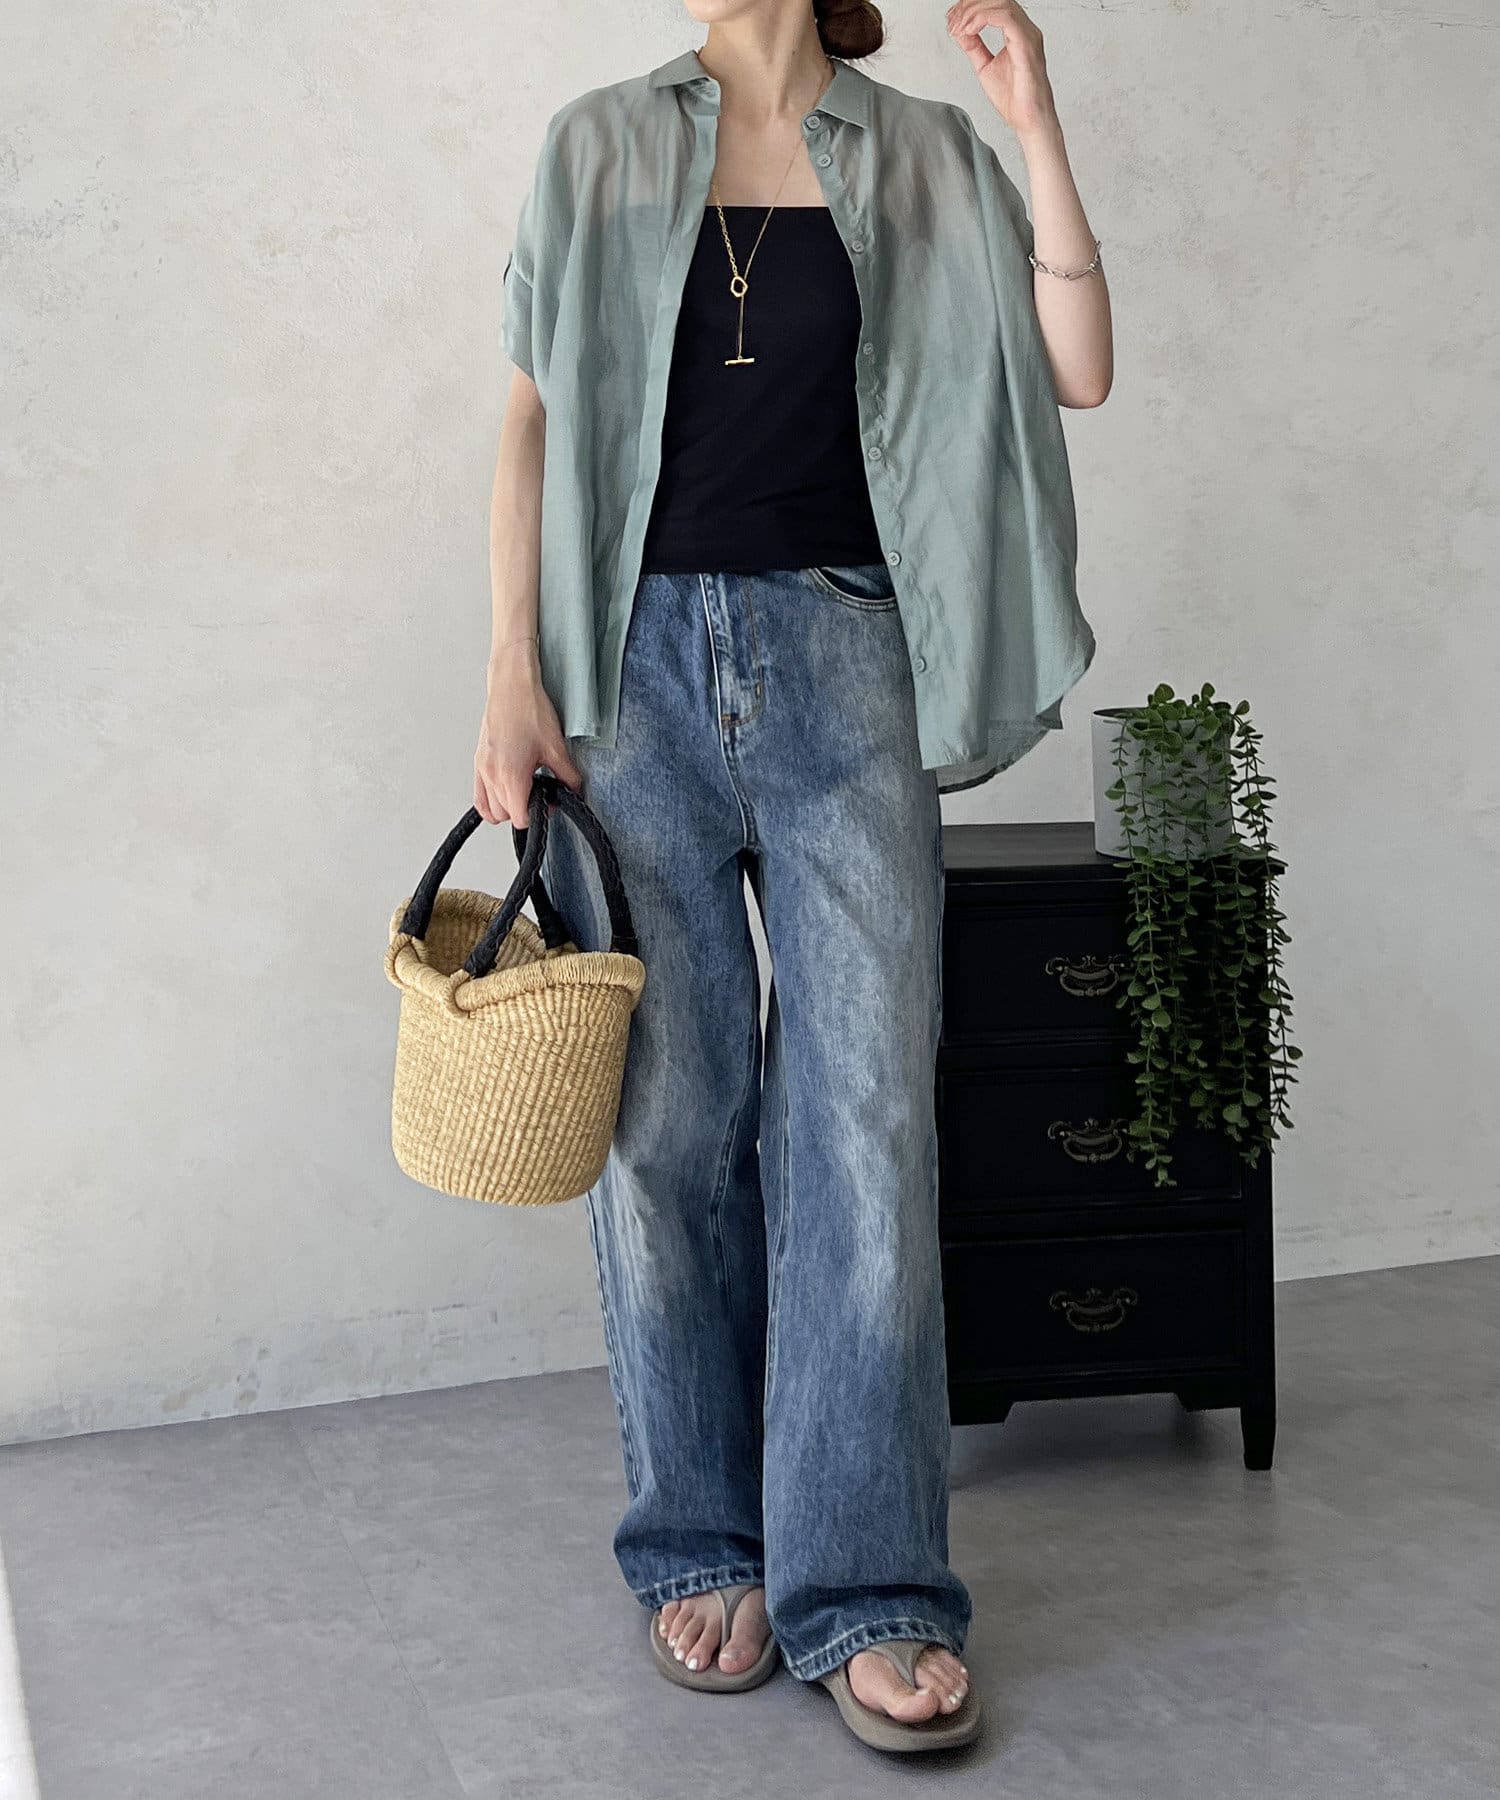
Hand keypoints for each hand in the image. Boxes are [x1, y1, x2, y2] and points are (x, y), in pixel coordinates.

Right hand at [474, 658, 584, 826]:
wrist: (512, 687)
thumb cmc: (529, 710)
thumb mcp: (556, 748)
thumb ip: (568, 776)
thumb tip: (573, 791)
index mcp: (511, 775)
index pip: (520, 818)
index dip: (536, 815)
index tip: (546, 804)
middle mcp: (492, 774)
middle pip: (504, 815)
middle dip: (523, 810)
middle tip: (539, 795)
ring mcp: (482, 768)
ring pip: (490, 809)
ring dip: (506, 807)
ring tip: (523, 791)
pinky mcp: (478, 761)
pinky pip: (478, 795)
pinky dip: (490, 801)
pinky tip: (504, 791)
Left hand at [945, 1, 1058, 141]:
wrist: (1028, 121)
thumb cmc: (1015, 100)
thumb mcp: (985, 67)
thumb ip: (974, 47)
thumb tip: (960, 31)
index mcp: (1018, 33)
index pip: (994, 5)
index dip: (970, 7)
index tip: (952, 20)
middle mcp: (1026, 30)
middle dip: (969, 6)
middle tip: (952, 21)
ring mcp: (1028, 35)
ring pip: (1000, 3)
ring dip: (973, 12)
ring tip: (958, 27)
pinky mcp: (1027, 44)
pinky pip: (1006, 17)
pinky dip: (982, 19)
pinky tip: (969, 30)